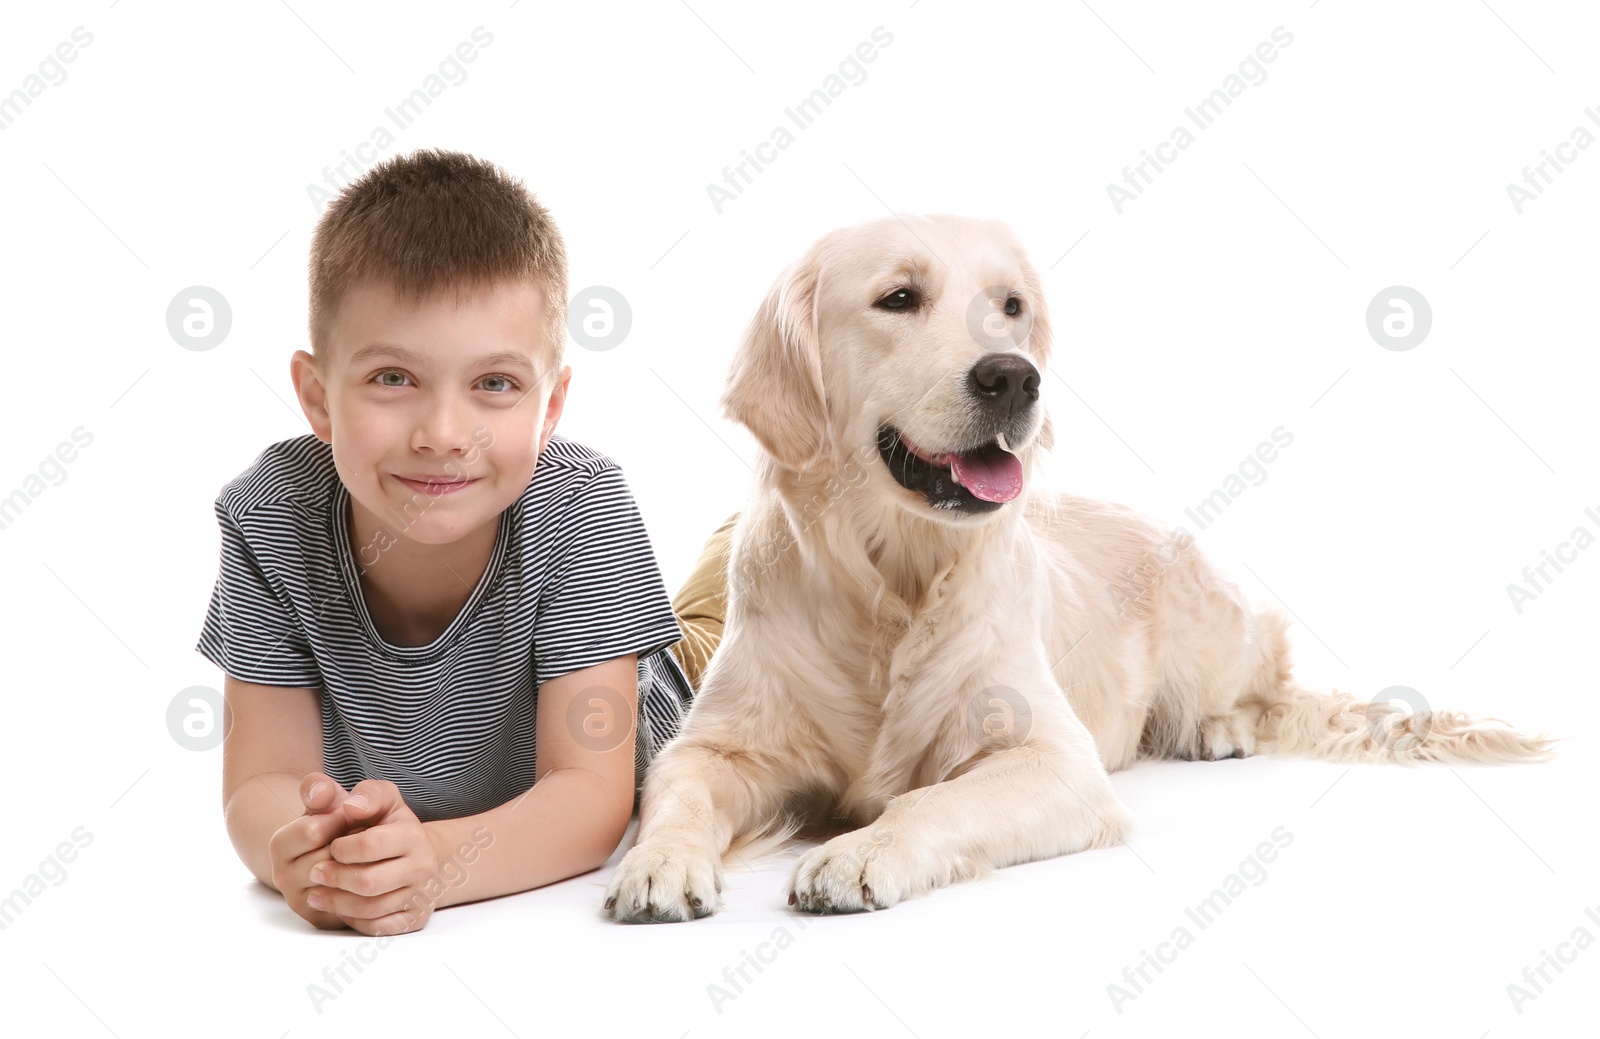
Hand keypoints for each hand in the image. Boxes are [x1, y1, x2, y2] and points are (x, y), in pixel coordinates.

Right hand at [267, 772, 358, 929]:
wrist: (343, 851)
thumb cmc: (339, 820)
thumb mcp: (332, 798)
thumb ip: (321, 789)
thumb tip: (323, 793)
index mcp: (279, 845)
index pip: (311, 832)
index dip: (338, 821)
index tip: (348, 818)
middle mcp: (283, 877)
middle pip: (327, 859)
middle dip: (353, 844)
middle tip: (362, 836)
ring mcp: (302, 901)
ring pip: (340, 884)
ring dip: (362, 864)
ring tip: (366, 853)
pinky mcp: (323, 919)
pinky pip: (350, 906)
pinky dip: (366, 888)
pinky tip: (369, 874)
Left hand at [306, 779, 445, 935]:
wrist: (420, 853)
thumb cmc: (389, 824)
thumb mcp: (381, 799)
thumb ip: (364, 793)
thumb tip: (351, 805)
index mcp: (413, 835)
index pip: (369, 845)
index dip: (342, 848)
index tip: (331, 845)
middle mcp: (423, 867)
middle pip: (368, 882)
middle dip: (334, 878)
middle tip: (315, 873)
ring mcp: (421, 895)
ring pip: (371, 909)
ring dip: (336, 903)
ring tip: (315, 894)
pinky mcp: (415, 918)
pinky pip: (378, 927)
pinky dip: (354, 920)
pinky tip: (339, 909)